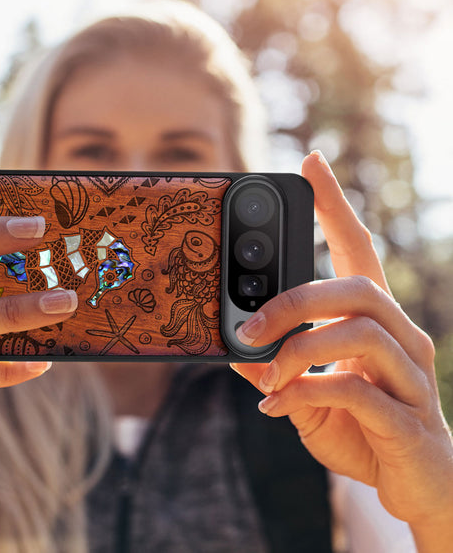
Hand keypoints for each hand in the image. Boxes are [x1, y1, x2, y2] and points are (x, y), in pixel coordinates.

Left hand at [231, 151, 452, 544]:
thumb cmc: (362, 429)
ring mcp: (412, 376)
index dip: (335, 205)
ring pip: (360, 332)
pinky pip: (357, 391)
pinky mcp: (410, 420)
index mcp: (375, 321)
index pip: (358, 248)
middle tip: (248, 325)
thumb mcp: (306, 393)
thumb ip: (275, 368)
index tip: (311, 162)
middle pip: (357, 287)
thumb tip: (233, 349)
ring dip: (298, 350)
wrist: (417, 488)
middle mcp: (402, 337)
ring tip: (265, 375)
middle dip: (294, 300)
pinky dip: (307, 393)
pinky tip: (277, 407)